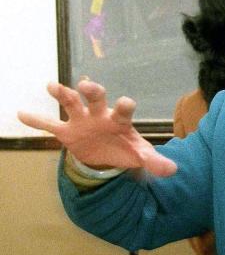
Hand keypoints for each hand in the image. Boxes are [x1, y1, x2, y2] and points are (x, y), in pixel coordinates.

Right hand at [17, 80, 176, 176]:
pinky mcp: (66, 131)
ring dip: (63, 95)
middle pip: (96, 99)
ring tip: (52, 86)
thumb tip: (173, 170)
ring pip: (71, 104)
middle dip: (92, 91)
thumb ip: (155, 161)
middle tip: (86, 84)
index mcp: (120, 120)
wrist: (108, 154)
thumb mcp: (140, 155)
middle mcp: (100, 115)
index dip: (124, 106)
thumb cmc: (126, 148)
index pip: (123, 110)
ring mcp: (81, 121)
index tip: (124, 102)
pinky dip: (36, 120)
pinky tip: (22, 114)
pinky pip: (49, 125)